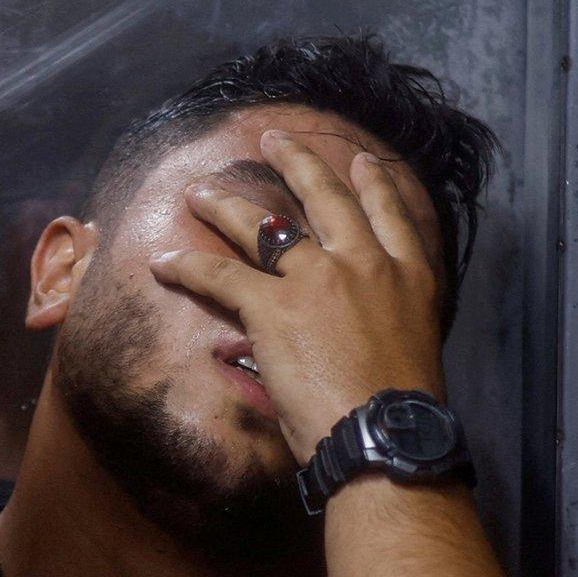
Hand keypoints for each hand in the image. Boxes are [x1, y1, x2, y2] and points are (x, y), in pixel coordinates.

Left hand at [149, 130, 446, 462]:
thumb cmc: (398, 417)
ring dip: (226, 205)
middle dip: (298, 164)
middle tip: (276, 139)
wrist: (385, 437)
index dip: (374, 186)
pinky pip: (222, 276)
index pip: (393, 218)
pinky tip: (165, 261)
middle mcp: (367, 266)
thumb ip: (371, 330)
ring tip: (200, 190)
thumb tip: (330, 341)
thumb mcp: (405, 354)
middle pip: (327, 200)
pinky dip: (189, 267)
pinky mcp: (276, 305)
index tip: (361, 162)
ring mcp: (320, 279)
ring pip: (265, 226)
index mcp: (412, 280)